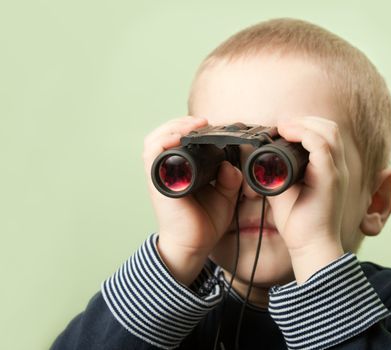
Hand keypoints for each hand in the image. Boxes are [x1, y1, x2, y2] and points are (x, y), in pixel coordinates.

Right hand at [142, 116, 242, 284]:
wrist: (193, 246)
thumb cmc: (205, 223)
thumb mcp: (225, 196)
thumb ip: (229, 179)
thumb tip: (230, 165)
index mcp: (182, 170)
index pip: (178, 140)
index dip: (190, 128)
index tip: (211, 125)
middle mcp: (167, 170)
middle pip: (164, 134)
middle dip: (182, 123)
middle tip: (202, 122)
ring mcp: (159, 174)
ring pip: (155, 139)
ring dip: (173, 128)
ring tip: (193, 126)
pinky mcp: (156, 181)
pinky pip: (152, 153)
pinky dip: (164, 141)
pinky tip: (180, 137)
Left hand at [267, 116, 347, 282]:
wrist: (310, 246)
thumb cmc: (299, 222)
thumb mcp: (284, 189)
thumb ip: (277, 172)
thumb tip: (260, 158)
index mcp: (329, 168)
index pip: (325, 134)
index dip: (305, 125)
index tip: (282, 128)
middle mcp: (337, 166)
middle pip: (329, 127)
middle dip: (305, 120)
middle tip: (282, 125)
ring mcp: (336, 171)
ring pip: (328, 131)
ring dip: (303, 123)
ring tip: (283, 126)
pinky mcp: (330, 178)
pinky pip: (321, 146)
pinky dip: (303, 134)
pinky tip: (286, 133)